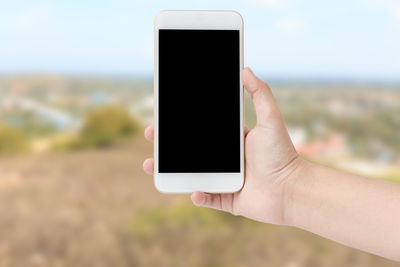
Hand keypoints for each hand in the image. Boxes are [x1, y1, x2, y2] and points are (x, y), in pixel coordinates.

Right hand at [143, 67, 305, 224]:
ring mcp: (224, 180)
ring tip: (151, 165)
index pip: (202, 130)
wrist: (292, 189)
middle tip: (152, 136)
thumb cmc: (282, 154)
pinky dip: (196, 195)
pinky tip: (193, 191)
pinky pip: (206, 198)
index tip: (166, 116)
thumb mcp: (270, 119)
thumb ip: (259, 93)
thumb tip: (246, 69)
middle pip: (190, 151)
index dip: (183, 124)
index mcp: (231, 141)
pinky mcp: (227, 199)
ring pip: (191, 174)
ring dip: (170, 170)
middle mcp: (226, 160)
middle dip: (168, 145)